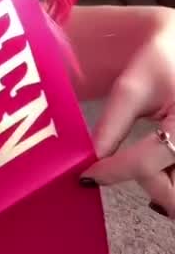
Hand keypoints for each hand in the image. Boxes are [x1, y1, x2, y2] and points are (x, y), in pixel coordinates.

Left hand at [82, 7, 174, 214]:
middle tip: (123, 164)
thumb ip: (114, 122)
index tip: (88, 176)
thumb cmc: (162, 61)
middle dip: (145, 183)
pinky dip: (167, 182)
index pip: (145, 164)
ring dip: (160, 187)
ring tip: (145, 163)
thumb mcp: (135, 85)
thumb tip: (93, 155)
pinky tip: (158, 167)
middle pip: (171, 193)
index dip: (112, 172)